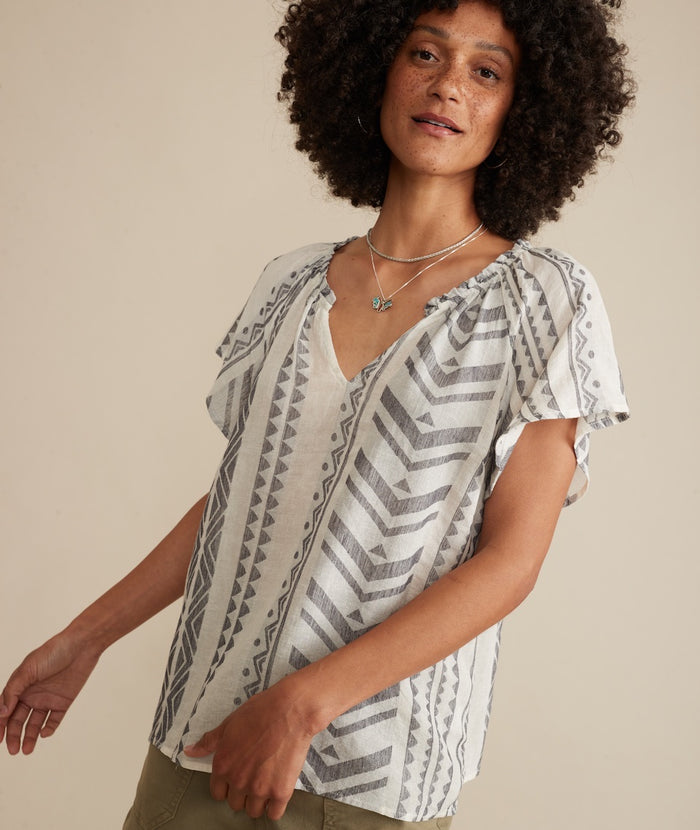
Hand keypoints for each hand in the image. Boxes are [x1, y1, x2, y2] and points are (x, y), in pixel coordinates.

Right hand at [0, 631, 99, 754]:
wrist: (81, 646)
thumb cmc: (53, 652)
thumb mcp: (28, 670)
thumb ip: (13, 691)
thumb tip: (1, 713)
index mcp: (20, 686)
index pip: (6, 710)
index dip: (1, 725)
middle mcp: (32, 694)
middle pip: (19, 720)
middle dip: (14, 735)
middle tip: (13, 750)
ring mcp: (48, 698)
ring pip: (35, 723)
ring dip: (30, 737)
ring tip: (26, 750)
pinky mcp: (63, 701)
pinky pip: (54, 719)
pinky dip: (49, 728)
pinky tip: (45, 733)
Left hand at [184, 679, 319, 819]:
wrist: (290, 710)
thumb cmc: (260, 712)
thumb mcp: (229, 724)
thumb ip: (208, 742)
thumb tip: (189, 751)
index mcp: (223, 765)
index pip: (218, 793)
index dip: (227, 786)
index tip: (237, 778)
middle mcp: (238, 781)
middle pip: (235, 804)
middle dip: (243, 793)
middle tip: (254, 777)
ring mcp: (259, 788)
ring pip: (253, 811)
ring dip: (258, 802)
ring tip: (266, 785)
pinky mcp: (280, 792)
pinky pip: (274, 814)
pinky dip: (275, 807)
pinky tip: (277, 793)